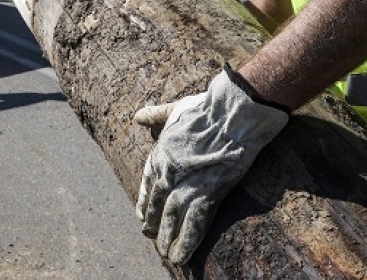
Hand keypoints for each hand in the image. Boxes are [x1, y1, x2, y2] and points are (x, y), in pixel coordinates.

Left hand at [134, 71, 288, 263]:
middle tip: (152, 238)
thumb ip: (155, 115)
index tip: (141, 215)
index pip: (147, 184)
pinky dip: (186, 242)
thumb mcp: (174, 109)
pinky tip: (181, 256)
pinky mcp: (206, 196)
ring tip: (167, 253)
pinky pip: (192, 225)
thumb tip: (137, 116)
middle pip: (156, 205)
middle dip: (154, 223)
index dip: (144, 202)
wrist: (229, 116)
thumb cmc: (206, 109)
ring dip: (167, 238)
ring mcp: (184, 185)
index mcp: (159, 154)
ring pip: (171, 219)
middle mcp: (167, 173)